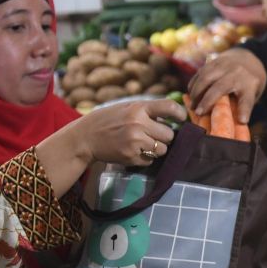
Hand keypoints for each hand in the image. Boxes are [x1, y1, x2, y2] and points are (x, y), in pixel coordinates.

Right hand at [70, 98, 186, 166]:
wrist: (85, 137)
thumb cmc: (109, 120)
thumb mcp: (128, 107)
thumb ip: (149, 111)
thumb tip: (175, 117)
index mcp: (138, 108)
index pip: (170, 107)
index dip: (180, 114)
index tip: (181, 119)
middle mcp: (138, 124)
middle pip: (169, 134)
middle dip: (163, 136)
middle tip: (152, 134)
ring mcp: (135, 142)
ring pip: (162, 149)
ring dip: (156, 148)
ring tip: (142, 143)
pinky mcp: (131, 157)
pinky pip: (150, 160)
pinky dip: (145, 157)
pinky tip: (133, 150)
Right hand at [188, 49, 265, 120]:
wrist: (246, 60)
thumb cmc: (247, 86)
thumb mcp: (250, 96)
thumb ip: (240, 107)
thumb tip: (231, 124)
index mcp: (250, 85)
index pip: (247, 99)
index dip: (244, 111)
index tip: (242, 121)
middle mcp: (237, 73)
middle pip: (220, 87)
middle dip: (207, 101)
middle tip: (198, 113)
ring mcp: (224, 65)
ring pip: (205, 78)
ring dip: (196, 93)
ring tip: (192, 106)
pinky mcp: (213, 61)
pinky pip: (200, 73)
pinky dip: (193, 85)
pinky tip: (191, 96)